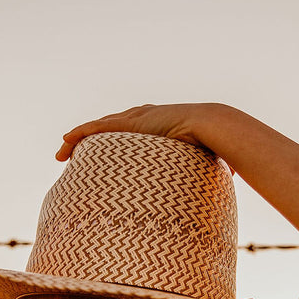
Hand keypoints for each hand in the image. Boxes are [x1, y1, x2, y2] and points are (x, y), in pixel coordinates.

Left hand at [55, 103, 226, 161]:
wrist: (216, 127)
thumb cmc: (219, 145)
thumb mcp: (213, 161)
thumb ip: (219, 169)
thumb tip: (236, 179)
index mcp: (163, 127)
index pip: (135, 133)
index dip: (119, 141)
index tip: (108, 154)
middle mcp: (146, 119)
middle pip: (111, 128)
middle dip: (92, 139)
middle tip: (76, 153)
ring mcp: (136, 119)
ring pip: (98, 129)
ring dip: (79, 140)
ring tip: (62, 152)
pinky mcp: (129, 123)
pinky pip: (96, 130)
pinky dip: (79, 136)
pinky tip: (63, 144)